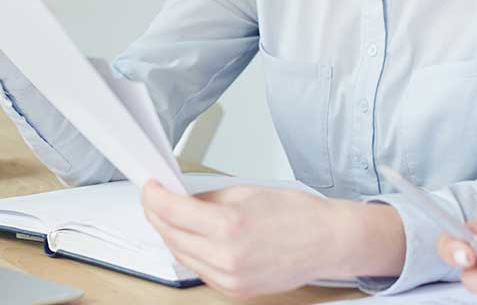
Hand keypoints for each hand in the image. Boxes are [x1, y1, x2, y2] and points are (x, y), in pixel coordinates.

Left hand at [140, 181, 350, 297]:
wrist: (327, 242)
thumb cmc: (296, 214)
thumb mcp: (245, 192)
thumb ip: (207, 198)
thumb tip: (180, 199)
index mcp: (229, 225)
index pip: (173, 211)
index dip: (154, 196)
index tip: (149, 187)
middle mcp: (226, 256)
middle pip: (171, 235)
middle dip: (157, 214)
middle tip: (154, 198)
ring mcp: (230, 278)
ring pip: (181, 255)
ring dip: (170, 234)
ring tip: (170, 216)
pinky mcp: (234, 290)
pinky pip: (199, 270)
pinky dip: (189, 252)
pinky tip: (191, 238)